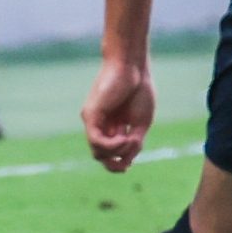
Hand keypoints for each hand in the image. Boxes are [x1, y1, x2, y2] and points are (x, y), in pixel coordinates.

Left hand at [82, 57, 154, 172]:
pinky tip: (124, 137)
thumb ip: (134, 142)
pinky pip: (96, 140)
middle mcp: (100, 125)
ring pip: (97, 152)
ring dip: (117, 152)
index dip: (118, 164)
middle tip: (127, 163)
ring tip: (130, 139)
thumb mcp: (141, 122)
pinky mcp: (90, 115)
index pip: (109, 153)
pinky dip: (111, 145)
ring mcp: (93, 121)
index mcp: (113, 127)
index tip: (128, 165)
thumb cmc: (139, 89)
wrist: (132, 66)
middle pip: (101, 156)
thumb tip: (126, 162)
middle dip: (115, 164)